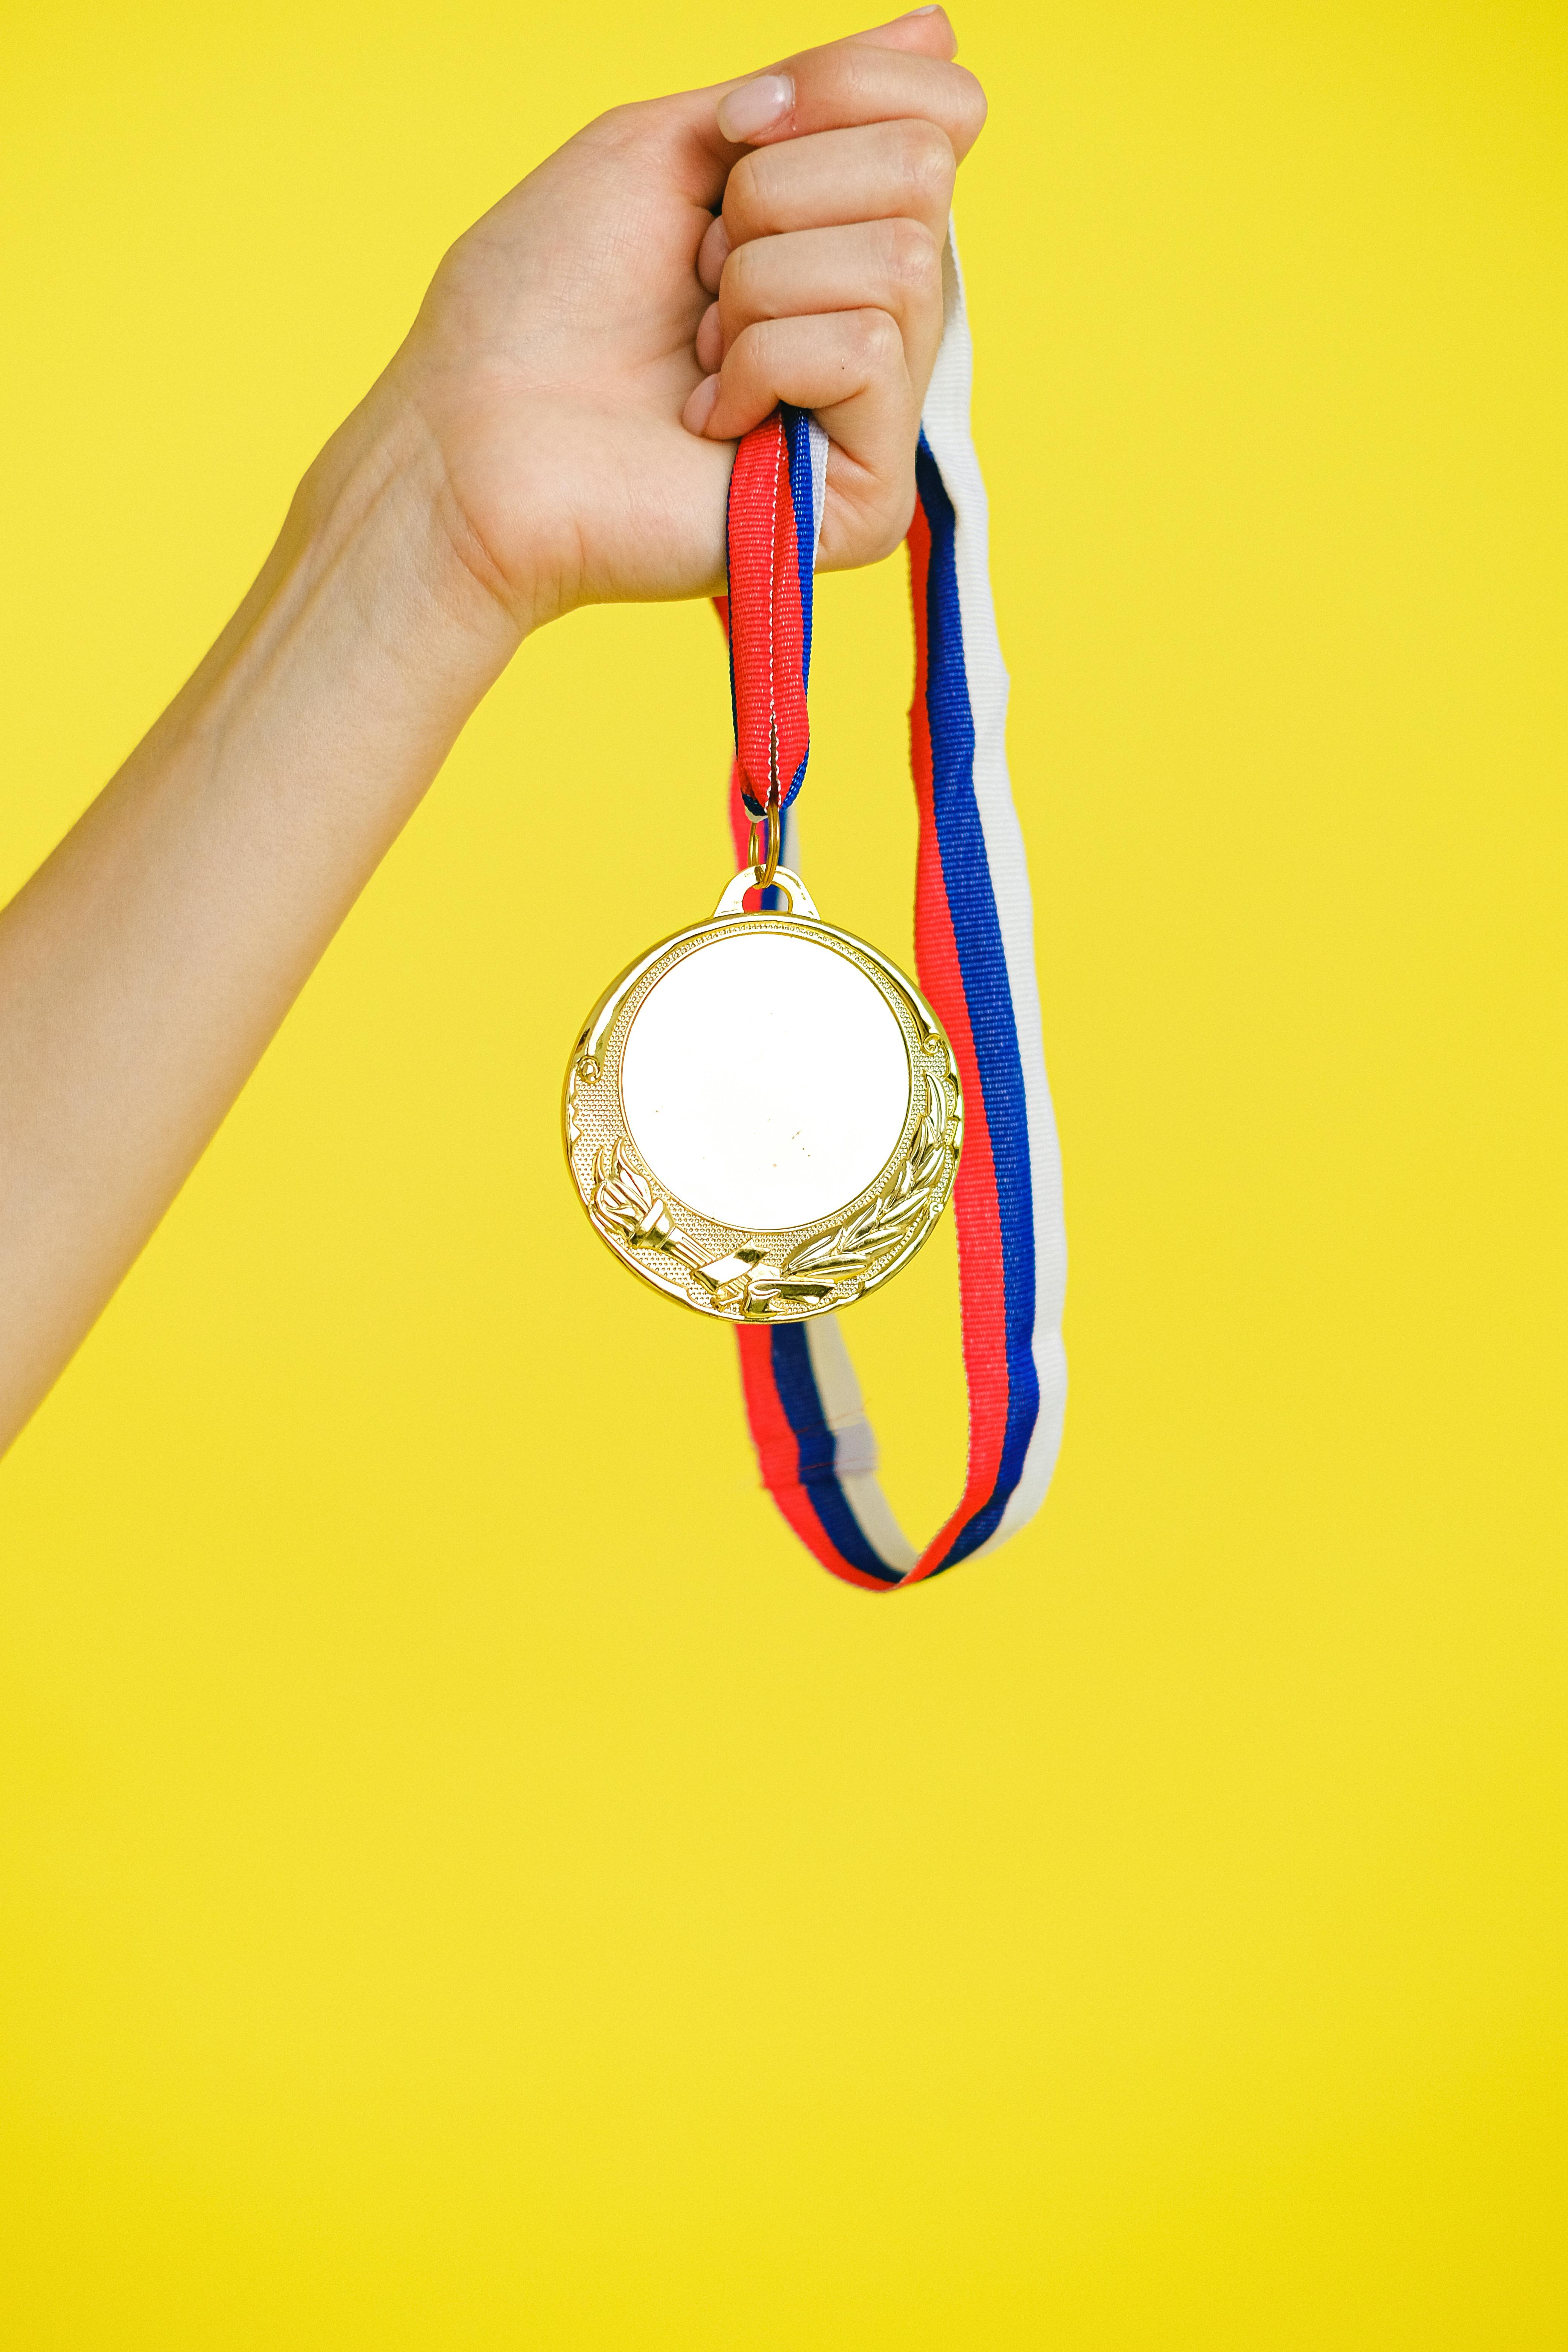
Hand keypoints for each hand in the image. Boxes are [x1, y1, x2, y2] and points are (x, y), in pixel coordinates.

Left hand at [356, 9, 984, 638]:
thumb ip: (807, 89)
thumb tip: (939, 30)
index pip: (942, 114)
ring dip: (758, 285)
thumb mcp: (670, 146)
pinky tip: (708, 416)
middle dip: (776, 197)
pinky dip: (763, 361)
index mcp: (844, 233)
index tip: (734, 135)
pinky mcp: (869, 497)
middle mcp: (883, 319)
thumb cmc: (541, 303)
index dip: (841, 88)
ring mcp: (880, 415)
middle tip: (698, 273)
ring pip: (899, 264)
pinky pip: (867, 349)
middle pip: (922, 173)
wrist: (473, 439)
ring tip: (696, 350)